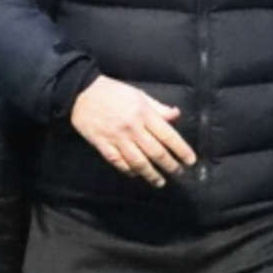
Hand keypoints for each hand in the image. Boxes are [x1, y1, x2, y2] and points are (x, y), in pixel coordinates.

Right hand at [70, 74, 196, 187]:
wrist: (82, 92)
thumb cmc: (113, 91)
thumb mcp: (139, 94)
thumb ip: (158, 108)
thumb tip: (176, 115)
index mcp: (144, 113)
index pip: (168, 135)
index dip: (181, 150)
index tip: (190, 160)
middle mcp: (133, 128)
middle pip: (155, 152)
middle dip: (170, 165)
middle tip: (179, 173)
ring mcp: (117, 138)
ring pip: (138, 162)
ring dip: (152, 174)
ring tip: (161, 181)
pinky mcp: (103, 146)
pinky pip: (119, 163)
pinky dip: (130, 171)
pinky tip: (137, 175)